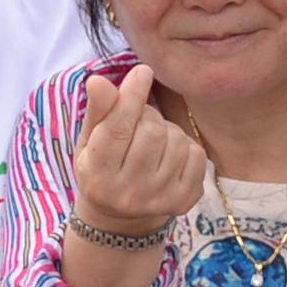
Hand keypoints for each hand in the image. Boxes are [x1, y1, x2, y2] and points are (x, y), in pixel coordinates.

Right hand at [71, 65, 205, 234]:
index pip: (118, 129)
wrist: (120, 216)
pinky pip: (196, 154)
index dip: (132, 97)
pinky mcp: (184, 202)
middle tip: (139, 119)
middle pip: (152, 132)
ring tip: (152, 140)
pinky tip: (168, 154)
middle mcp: (129, 193)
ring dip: (167, 130)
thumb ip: (98, 111)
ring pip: (177, 141)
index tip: (143, 71)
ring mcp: (159, 200)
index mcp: (98, 175)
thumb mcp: (90, 141)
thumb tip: (98, 80)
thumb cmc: (102, 167)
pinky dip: (185, 146)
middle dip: (148, 115)